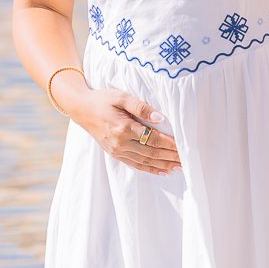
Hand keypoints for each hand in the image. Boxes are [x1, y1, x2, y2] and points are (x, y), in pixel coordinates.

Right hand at [61, 78, 180, 173]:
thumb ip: (141, 107)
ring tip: (179, 167)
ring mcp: (117, 150)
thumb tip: (160, 118)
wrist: (81, 109)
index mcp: (123, 128)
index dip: (169, 144)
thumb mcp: (121, 96)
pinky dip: (150, 169)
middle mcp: (120, 143)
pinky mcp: (114, 154)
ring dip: (163, 165)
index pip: (152, 138)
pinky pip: (135, 165)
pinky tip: (162, 171)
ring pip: (144, 161)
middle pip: (151, 152)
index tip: (183, 146)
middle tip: (187, 160)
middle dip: (170, 157)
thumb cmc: (102, 99)